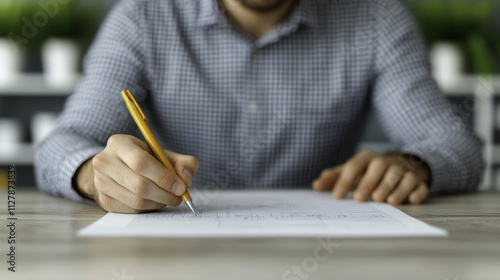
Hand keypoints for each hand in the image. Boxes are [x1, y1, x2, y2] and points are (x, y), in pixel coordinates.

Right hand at [74, 134, 198, 212]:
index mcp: (119, 143)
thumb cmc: (144, 159)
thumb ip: (183, 162)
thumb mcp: (164, 154)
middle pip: (139, 185)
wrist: (118, 167)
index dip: (164, 177)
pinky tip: (155, 201)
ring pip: (136, 201)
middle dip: (165, 194)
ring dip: (159, 203)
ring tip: (169, 198)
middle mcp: (105, 162)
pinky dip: (149, 208)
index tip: (181, 187)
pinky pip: (132, 210)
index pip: (141, 162)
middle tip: (179, 197)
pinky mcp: (104, 200)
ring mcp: (101, 182)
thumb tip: (186, 180)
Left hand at [312, 150, 430, 204]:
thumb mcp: (352, 172)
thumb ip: (334, 177)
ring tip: (387, 202)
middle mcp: (386, 162)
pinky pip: (419, 185)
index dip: (344, 180)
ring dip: (394, 188)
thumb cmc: (370, 172)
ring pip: (400, 176)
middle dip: (370, 182)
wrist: (402, 164)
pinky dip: (417, 192)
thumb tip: (316, 185)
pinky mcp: (418, 181)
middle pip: (379, 167)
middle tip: (362, 199)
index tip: (337, 197)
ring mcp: (403, 170)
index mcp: (367, 159)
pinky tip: (412, 201)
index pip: (354, 165)